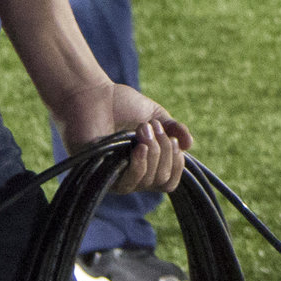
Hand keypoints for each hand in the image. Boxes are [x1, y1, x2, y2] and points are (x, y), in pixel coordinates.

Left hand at [54, 81, 193, 193]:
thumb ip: (173, 129)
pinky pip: (128, 184)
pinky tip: (138, 148)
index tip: (173, 140)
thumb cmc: (119, 104)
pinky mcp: (102, 177)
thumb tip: (189, 145)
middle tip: (153, 127)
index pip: (169, 181)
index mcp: (147, 163)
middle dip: (165, 152)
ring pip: (148, 182)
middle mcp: (133, 175)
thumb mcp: (154, 114)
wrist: (91, 96)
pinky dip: (139, 166)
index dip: (177, 165)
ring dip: (153, 154)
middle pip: (162, 180)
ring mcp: (118, 178)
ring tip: (143, 130)